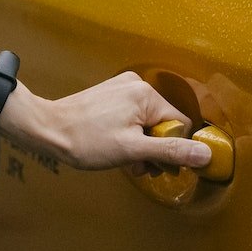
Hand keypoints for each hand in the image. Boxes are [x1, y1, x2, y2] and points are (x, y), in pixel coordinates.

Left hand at [0, 71, 212, 173]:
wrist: (47, 129)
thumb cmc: (85, 140)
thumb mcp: (132, 151)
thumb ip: (170, 152)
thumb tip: (204, 154)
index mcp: (146, 94)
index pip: (179, 124)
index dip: (170, 149)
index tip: (153, 164)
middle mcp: (136, 85)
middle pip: (163, 123)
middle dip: (153, 148)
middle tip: (135, 165)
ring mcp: (122, 88)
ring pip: (147, 123)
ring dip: (140, 145)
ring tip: (122, 158)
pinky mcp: (111, 95)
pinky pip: (132, 117)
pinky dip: (129, 134)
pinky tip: (114, 145)